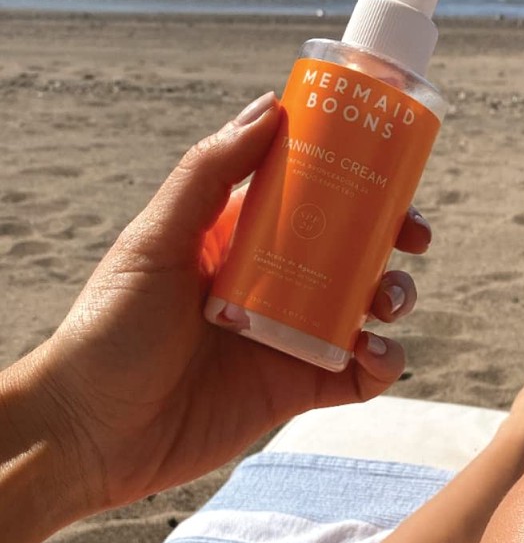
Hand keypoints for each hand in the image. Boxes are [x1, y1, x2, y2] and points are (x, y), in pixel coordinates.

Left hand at [6, 92, 428, 514]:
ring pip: (365, 307)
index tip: (392, 172)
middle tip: (413, 238)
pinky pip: (360, 373)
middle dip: (392, 239)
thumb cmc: (110, 327)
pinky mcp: (299, 387)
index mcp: (245, 239)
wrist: (91, 434)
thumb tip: (272, 108)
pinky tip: (374, 352)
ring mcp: (292, 335)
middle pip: (354, 250)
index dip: (359, 184)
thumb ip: (210, 172)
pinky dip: (384, 363)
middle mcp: (276, 282)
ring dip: (395, 296)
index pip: (314, 198)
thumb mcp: (157, 238)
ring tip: (386, 301)